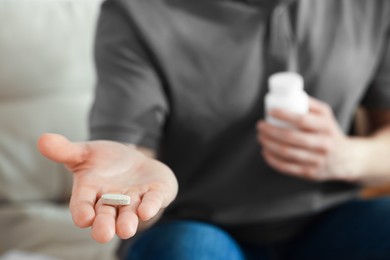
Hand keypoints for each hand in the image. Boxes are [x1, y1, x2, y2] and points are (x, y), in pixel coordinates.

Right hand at [37, 133, 177, 242]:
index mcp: (91, 193)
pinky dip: (151, 206)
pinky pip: (153, 201)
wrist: (133, 161)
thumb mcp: (85, 152)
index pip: (82, 205)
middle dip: (105, 225)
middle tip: (103, 234)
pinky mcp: (154, 194)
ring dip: (128, 222)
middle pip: (106, 216)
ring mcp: (135, 200)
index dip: (82, 211)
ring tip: (126, 230)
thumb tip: (42, 139)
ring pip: (130, 214)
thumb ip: (65, 150)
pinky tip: (147, 210)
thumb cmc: (105, 161)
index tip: (83, 218)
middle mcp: (112, 202)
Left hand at [257, 97, 359, 181]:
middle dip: (270, 131)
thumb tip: (289, 93)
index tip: (270, 111)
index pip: (302, 120)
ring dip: (268, 144)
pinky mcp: (310, 173)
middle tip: (260, 126)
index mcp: (326, 126)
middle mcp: (323, 144)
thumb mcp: (325, 114)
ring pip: (287, 153)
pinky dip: (272, 160)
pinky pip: (287, 167)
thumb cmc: (327, 131)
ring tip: (260, 137)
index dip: (284, 115)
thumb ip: (310, 104)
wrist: (345, 158)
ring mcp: (317, 160)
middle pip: (291, 138)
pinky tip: (265, 152)